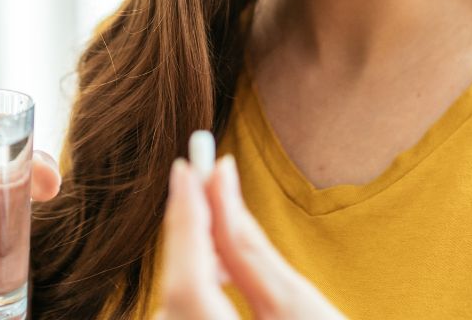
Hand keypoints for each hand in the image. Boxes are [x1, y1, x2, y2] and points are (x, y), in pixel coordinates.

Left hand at [153, 154, 346, 319]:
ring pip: (171, 308)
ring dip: (189, 264)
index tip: (187, 166)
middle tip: (202, 177)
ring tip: (215, 220)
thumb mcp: (299, 308)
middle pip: (175, 295)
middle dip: (187, 234)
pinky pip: (177, 319)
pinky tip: (214, 274)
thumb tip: (219, 179)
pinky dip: (191, 295)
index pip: (187, 284)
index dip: (186, 221)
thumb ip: (248, 247)